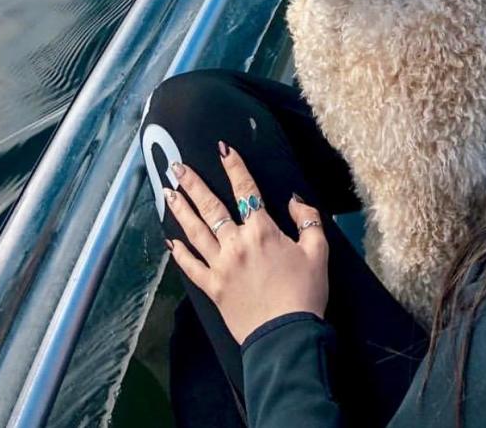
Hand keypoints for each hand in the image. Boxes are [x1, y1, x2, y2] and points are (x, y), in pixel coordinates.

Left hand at [163, 143, 328, 344]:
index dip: (234, 167)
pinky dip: (179, 254)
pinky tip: (170, 241)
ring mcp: (220, 266)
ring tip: (167, 193)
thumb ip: (308, 220)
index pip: (246, 190)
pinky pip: (191, 267)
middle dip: (193, 184)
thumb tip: (293, 200)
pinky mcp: (212, 288)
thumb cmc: (305, 293)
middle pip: (211, 206)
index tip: (223, 149)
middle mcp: (236, 243)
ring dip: (181, 210)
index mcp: (262, 231)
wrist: (286, 336)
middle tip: (176, 166)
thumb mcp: (318, 252)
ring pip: (195, 231)